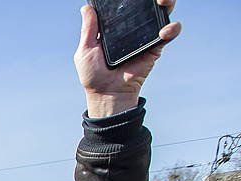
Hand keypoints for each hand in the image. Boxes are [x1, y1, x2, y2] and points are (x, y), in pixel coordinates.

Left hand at [76, 0, 179, 117]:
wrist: (107, 93)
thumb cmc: (93, 75)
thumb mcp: (86, 49)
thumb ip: (88, 29)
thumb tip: (87, 8)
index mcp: (115, 28)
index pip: (125, 7)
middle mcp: (132, 30)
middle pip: (146, 7)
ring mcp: (145, 37)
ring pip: (161, 15)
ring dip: (166, 4)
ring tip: (163, 1)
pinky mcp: (155, 48)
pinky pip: (168, 34)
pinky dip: (171, 29)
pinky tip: (166, 28)